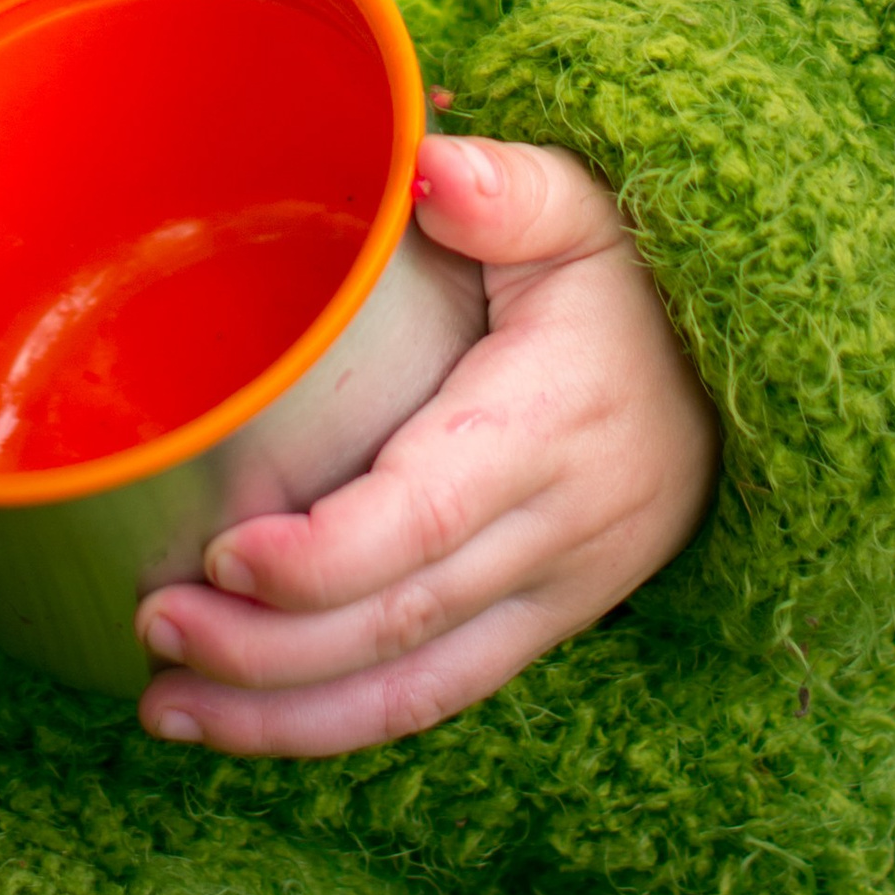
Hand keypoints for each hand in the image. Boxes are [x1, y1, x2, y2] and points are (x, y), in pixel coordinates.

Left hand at [134, 134, 716, 757]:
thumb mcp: (584, 207)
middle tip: (152, 631)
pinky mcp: (542, 626)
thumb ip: (510, 189)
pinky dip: (340, 724)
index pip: (425, 518)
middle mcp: (553, 531)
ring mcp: (553, 595)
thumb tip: (432, 170)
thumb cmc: (633, 276)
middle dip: (267, 649)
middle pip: (399, 622)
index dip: (320, 558)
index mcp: (544, 427)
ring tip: (166, 708)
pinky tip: (248, 721)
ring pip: (414, 688)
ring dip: (285, 717)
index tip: (221, 558)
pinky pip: (439, 695)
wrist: (743, 369)